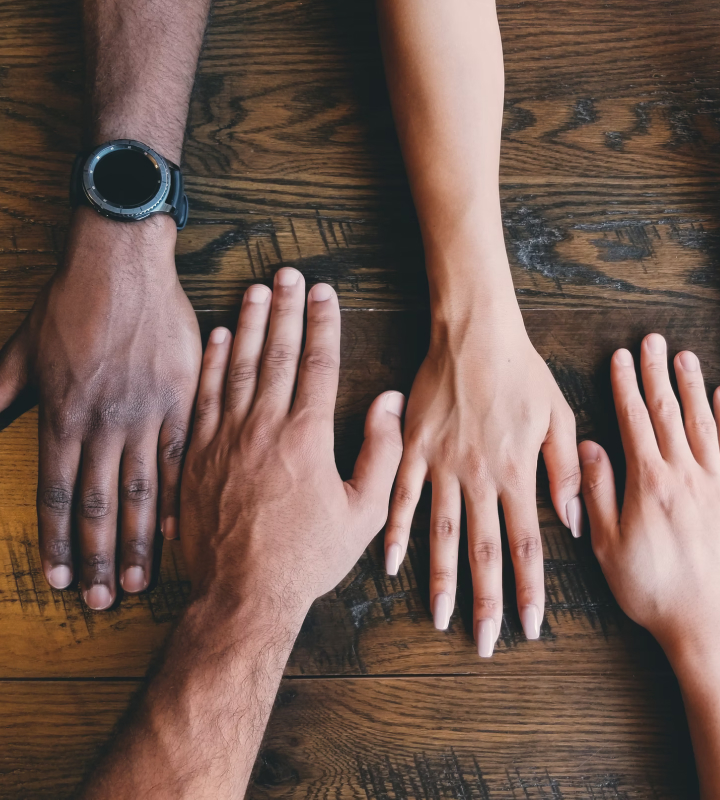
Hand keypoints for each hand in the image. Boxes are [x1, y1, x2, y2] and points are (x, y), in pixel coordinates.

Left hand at [0, 208, 201, 607]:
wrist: (123, 265)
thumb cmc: (71, 304)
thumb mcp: (21, 349)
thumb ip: (0, 394)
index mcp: (62, 414)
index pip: (59, 494)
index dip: (59, 541)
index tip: (61, 581)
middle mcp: (103, 424)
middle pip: (101, 504)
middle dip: (98, 557)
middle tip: (102, 602)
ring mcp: (145, 413)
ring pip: (141, 490)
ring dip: (139, 541)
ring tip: (138, 581)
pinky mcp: (180, 400)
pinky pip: (179, 458)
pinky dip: (176, 497)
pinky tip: (176, 531)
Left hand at [179, 267, 404, 614]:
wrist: (243, 594)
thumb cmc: (307, 557)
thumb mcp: (363, 513)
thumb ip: (381, 452)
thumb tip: (388, 401)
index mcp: (307, 437)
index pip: (317, 364)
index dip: (323, 323)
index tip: (326, 293)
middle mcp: (264, 427)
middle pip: (277, 353)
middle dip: (286, 308)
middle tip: (289, 274)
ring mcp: (225, 438)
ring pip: (239, 366)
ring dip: (249, 323)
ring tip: (257, 289)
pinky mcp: (197, 454)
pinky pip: (205, 396)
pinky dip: (212, 362)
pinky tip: (220, 336)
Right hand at [384, 301, 580, 656]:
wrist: (473, 334)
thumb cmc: (521, 371)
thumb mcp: (558, 415)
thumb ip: (565, 472)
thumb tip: (572, 522)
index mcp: (516, 472)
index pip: (526, 545)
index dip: (529, 590)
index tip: (528, 626)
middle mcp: (478, 477)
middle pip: (483, 550)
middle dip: (486, 601)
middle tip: (484, 643)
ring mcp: (441, 464)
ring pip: (440, 533)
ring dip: (441, 579)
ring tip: (441, 617)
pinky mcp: (413, 448)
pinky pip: (402, 496)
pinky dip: (396, 531)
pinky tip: (391, 564)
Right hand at [579, 334, 719, 665]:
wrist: (709, 626)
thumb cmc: (652, 589)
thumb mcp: (607, 545)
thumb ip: (597, 492)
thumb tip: (588, 448)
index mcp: (649, 483)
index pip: (634, 421)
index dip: (626, 386)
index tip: (621, 358)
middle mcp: (685, 475)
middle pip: (669, 412)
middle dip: (658, 374)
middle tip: (654, 341)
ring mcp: (716, 485)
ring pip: (703, 423)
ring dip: (693, 387)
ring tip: (686, 357)